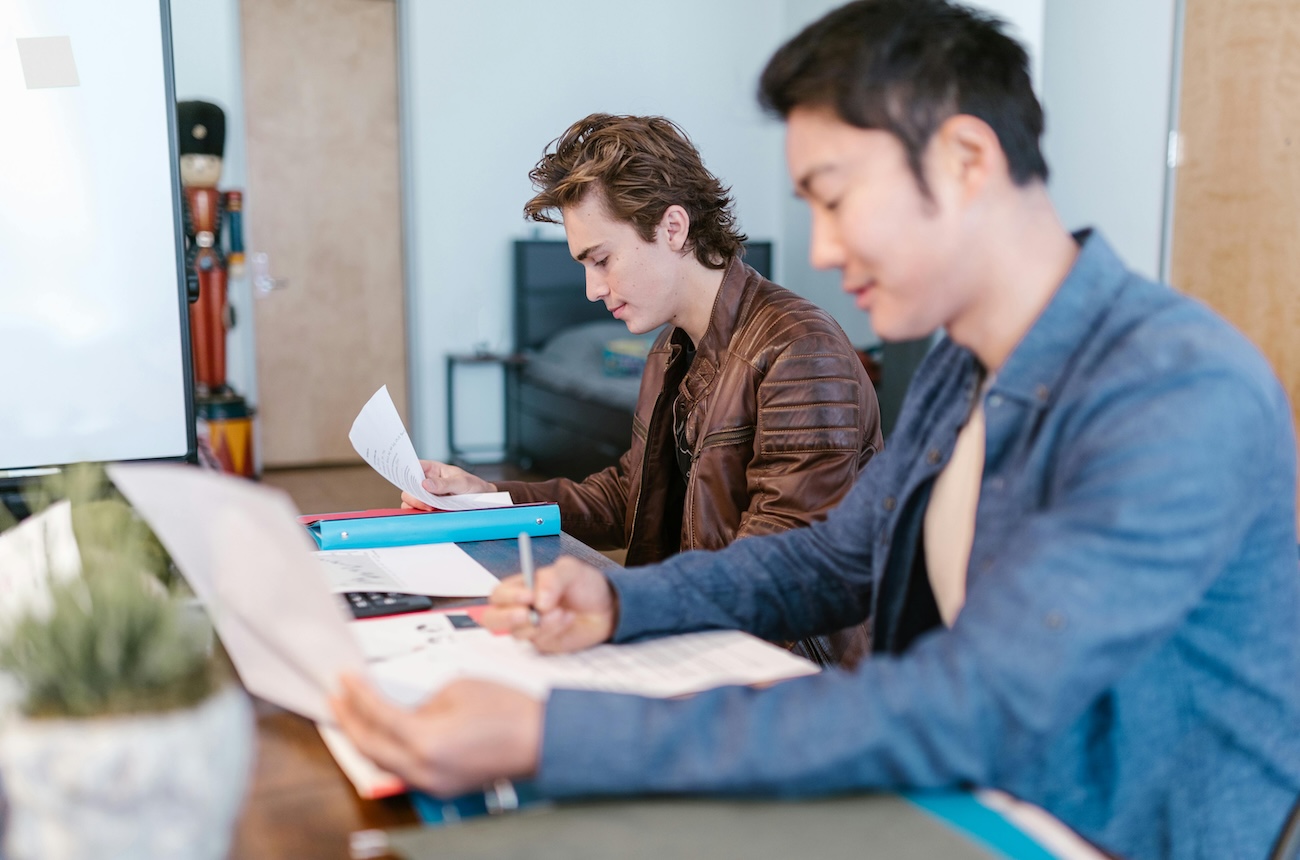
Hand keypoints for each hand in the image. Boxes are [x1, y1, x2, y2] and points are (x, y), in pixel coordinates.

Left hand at [331, 675, 541, 796]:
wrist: (541, 739)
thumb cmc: (509, 712)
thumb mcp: (457, 688)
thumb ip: (421, 699)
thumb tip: (404, 708)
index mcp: (426, 741)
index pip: (376, 716)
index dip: (356, 695)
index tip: (345, 680)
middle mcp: (424, 769)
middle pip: (369, 747)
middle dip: (348, 721)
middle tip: (337, 699)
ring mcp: (432, 783)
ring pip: (382, 763)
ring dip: (365, 738)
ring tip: (354, 714)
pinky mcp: (441, 786)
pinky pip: (403, 769)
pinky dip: (388, 750)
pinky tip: (385, 733)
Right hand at [400, 459, 497, 509]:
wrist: (483, 500)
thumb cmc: (473, 486)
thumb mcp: (461, 483)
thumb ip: (444, 483)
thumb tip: (425, 484)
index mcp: (432, 469)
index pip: (413, 466)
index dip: (405, 470)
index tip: (405, 478)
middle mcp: (426, 482)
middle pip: (408, 486)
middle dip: (414, 494)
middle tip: (427, 502)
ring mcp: (426, 495)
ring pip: (409, 500)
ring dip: (416, 505)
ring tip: (432, 508)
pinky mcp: (428, 508)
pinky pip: (416, 510)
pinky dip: (418, 513)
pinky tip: (430, 513)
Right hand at [483, 556, 617, 652]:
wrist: (606, 608)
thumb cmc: (585, 585)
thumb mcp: (571, 570)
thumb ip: (552, 579)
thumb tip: (538, 600)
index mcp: (520, 587)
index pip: (499, 594)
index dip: (508, 596)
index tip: (528, 595)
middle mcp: (520, 608)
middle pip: (493, 619)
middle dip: (507, 618)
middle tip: (529, 614)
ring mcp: (530, 628)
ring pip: (516, 633)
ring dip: (539, 623)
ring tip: (561, 612)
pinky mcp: (542, 643)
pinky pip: (537, 642)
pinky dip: (553, 630)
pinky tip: (567, 619)